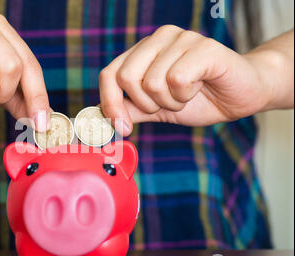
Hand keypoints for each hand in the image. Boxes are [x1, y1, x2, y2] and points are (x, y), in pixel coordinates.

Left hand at [99, 25, 288, 135]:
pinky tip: (200, 87)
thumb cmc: (201, 99)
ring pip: (152, 82)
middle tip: (169, 103)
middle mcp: (159, 39)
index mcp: (144, 50)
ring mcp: (181, 39)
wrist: (242, 97)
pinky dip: (186, 95)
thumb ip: (131, 109)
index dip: (110, 103)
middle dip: (147, 104)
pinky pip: (176, 80)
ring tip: (188, 94)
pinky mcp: (203, 47)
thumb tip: (102, 117)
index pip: (109, 74)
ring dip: (171, 101)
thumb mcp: (157, 109)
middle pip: (126, 77)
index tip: (122, 127)